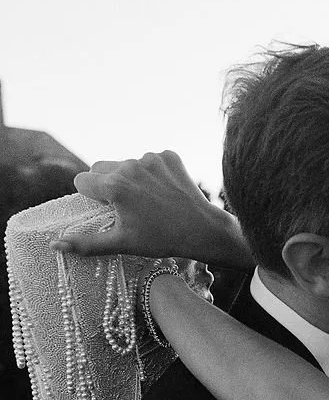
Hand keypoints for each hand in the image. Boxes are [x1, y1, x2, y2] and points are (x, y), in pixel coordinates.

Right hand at [53, 151, 251, 268]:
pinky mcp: (168, 155)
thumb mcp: (122, 243)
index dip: (92, 197)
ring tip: (148, 200)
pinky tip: (163, 190)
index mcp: (114, 186)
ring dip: (130, 177)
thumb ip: (86, 243)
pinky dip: (151, 172)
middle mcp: (129, 166)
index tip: (107, 210)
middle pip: (101, 167)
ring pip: (125, 163)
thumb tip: (55, 244)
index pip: (82, 181)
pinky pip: (148, 160)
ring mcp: (150, 158)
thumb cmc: (161, 240)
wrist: (203, 230)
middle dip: (107, 184)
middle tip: (127, 206)